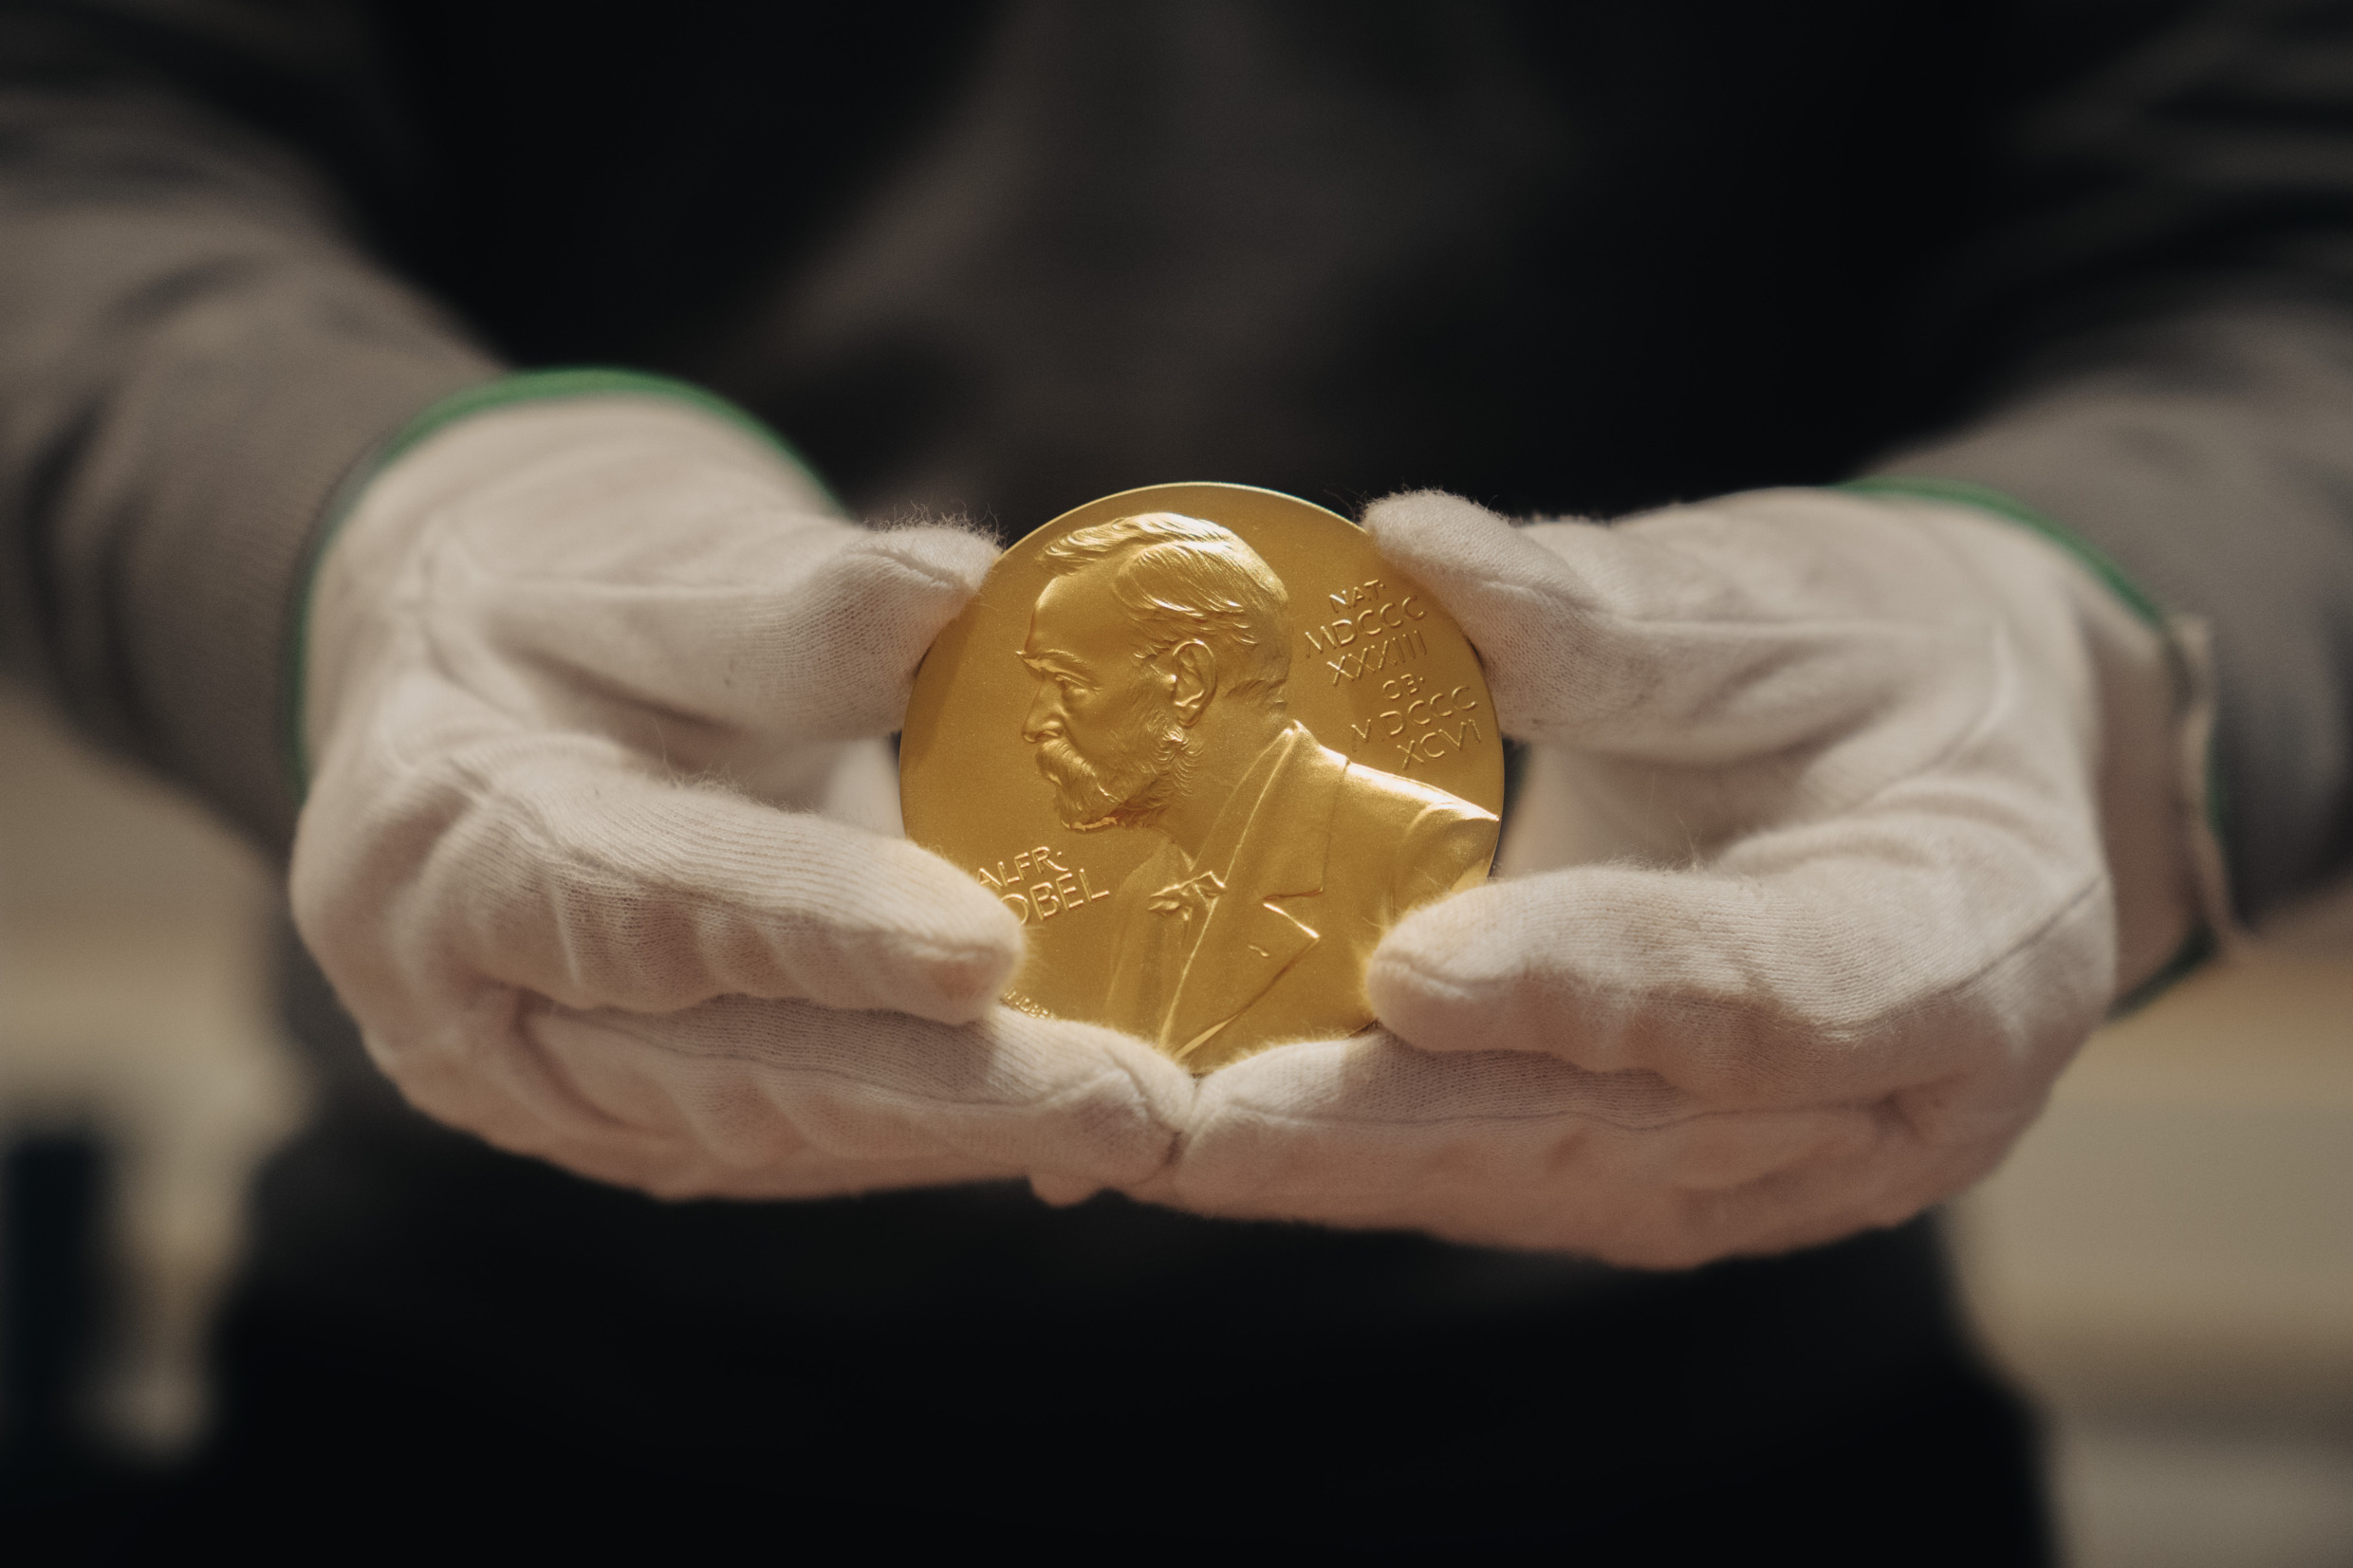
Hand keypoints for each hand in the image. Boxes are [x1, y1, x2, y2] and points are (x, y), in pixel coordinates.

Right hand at [292, 388, 1190, 1197]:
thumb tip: (959, 587)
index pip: (643, 902)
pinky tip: (1086, 1127)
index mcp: (447, 842)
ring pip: (788, 1133)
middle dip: (944, 1097)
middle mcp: (484, 1012)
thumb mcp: (631, 561)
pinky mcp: (653, 1129)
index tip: (983, 949)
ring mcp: (567, 1097)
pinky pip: (811, 1137)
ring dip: (973, 1138)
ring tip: (1145, 1119)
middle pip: (731, 1073)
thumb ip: (779, 600)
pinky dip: (949, 1135)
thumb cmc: (555, 609)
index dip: (814, 931)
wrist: (466, 701)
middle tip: (1132, 1107)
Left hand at [1156, 488, 2213, 1264]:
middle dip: (1377, 1128)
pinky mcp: (1636, 1172)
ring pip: (1513, 1177)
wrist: (1940, 767)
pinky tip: (1168, 1132)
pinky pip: (1474, 1168)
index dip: (1590, 991)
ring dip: (1313, 1163)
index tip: (1411, 971)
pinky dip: (1322, 1151)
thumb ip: (1617, 609)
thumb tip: (1406, 543)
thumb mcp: (1791, 600)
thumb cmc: (1882, 663)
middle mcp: (1870, 1117)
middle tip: (1180, 1119)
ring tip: (1122, 1131)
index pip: (1771, 996)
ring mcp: (1743, 1172)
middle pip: (1604, 1134)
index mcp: (1971, 952)